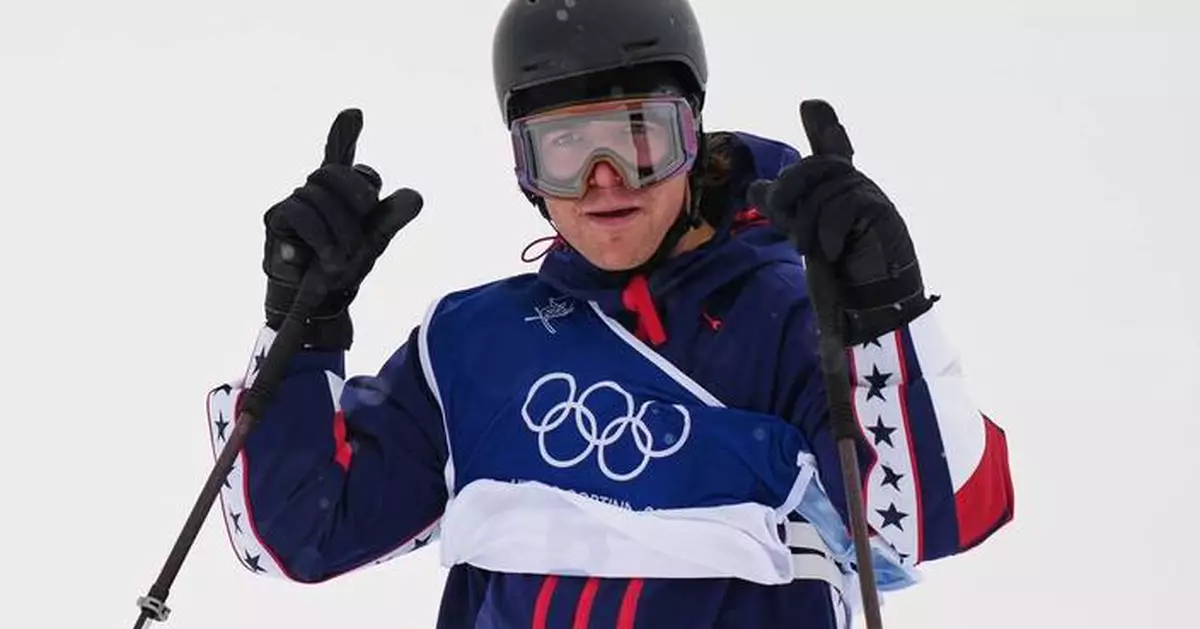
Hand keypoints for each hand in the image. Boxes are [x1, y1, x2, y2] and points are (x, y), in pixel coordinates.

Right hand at [262, 108, 422, 348]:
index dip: (344, 134)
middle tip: (366, 222)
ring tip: (344, 258)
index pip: (342, 158)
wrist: (318, 301)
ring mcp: (295, 202)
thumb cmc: (344, 267)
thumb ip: (391, 217)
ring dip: (339, 231)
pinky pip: (301, 214)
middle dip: (356, 194)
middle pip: (334, 171)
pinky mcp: (277, 219)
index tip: (354, 113)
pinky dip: (320, 238)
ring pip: (318, 196)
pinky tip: (326, 257)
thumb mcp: (374, 241)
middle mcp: (316, 191)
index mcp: (341, 193)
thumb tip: (415, 196)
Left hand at [748, 100, 933, 343]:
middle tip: (780, 213)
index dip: (824, 126)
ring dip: (808, 221)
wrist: (869, 310)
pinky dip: (829, 231)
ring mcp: (872, 199)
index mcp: (840, 192)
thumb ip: (786, 209)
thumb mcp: (804, 236)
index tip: (810, 104)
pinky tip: (832, 252)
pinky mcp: (882, 214)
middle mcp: (858, 190)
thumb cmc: (840, 277)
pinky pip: (845, 206)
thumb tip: (755, 187)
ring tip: (811, 249)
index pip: (833, 150)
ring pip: (826, 188)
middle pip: (818, 166)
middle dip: (791, 188)